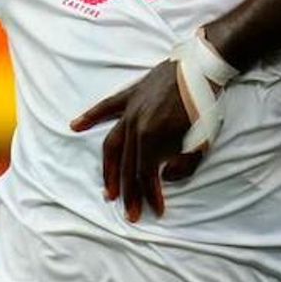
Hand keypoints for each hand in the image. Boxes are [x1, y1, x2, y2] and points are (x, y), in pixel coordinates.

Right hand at [71, 60, 204, 221]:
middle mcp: (135, 126)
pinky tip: (75, 126)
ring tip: (108, 189)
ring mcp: (130, 110)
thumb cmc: (205, 105)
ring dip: (109, 170)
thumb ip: (183, 164)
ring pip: (112, 145)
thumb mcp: (201, 141)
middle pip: (127, 166)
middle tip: (130, 214)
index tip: (155, 212)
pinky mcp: (130, 95)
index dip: (150, 196)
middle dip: (129, 193)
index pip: (145, 175)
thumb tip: (165, 177)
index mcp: (152, 138)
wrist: (203, 67)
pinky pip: (105, 108)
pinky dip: (90, 117)